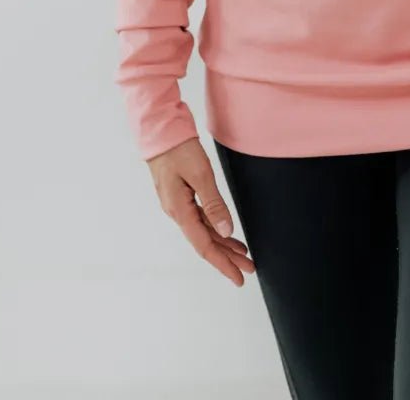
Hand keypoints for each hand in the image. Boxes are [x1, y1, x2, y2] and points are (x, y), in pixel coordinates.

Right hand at [146, 137, 255, 285]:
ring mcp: (179, 206)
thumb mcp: (200, 174)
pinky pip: (201, 220)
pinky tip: (227, 234)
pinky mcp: (182, 197)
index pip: (204, 246)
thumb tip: (226, 230)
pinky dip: (216, 229)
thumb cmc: (179, 149)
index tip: (238, 277)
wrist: (161, 132)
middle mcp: (178, 213)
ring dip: (224, 244)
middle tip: (249, 269)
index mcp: (180, 211)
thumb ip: (214, 204)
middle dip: (228, 258)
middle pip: (206, 243)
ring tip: (244, 255)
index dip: (223, 263)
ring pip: (204, 232)